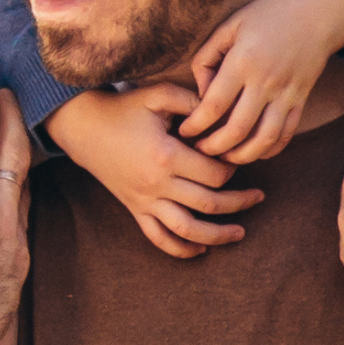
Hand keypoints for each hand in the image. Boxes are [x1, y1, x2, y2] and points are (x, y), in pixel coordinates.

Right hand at [49, 87, 263, 259]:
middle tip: (259, 197)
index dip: (233, 168)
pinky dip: (180, 249)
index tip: (237, 158)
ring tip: (240, 233)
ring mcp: (145, 201)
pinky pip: (158, 238)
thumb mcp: (158, 95)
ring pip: (187, 230)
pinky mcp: (135, 209)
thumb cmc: (124, 109)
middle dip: (239, 202)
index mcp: (166, 156)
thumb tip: (223, 111)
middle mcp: (156, 184)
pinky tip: (200, 249)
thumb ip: (192, 101)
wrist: (85, 128)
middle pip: (209, 203)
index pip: (214, 173)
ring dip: (217, 235)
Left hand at [180, 0, 343, 160]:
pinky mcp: (301, 100)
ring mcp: (287, 93)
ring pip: (264, 139)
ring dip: (242, 156)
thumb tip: (200, 93)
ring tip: (225, 157)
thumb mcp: (230, 26)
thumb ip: (207, 58)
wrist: (318, 13)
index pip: (214, 105)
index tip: (184, 131)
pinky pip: (286, 134)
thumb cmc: (267, 16)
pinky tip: (253, 151)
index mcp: (243, 62)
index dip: (195, 125)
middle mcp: (266, 81)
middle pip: (237, 130)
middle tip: (200, 150)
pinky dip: (269, 150)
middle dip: (214, 147)